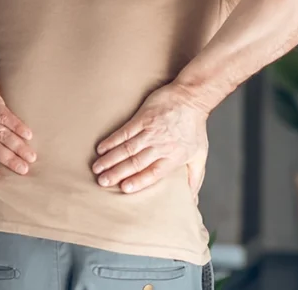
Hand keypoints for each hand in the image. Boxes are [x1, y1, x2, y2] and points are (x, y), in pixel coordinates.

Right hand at [92, 83, 209, 193]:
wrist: (191, 97)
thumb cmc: (195, 127)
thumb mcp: (200, 155)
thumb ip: (195, 179)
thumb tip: (192, 201)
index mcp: (174, 157)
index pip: (154, 173)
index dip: (139, 181)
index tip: (124, 188)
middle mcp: (161, 146)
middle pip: (136, 162)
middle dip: (117, 173)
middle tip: (102, 182)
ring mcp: (151, 131)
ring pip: (127, 148)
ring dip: (110, 159)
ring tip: (97, 168)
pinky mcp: (143, 118)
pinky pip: (125, 131)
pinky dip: (112, 140)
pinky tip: (101, 148)